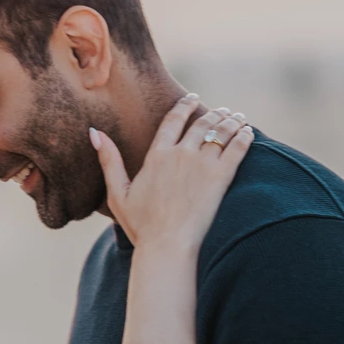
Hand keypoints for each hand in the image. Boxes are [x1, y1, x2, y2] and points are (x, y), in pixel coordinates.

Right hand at [91, 93, 252, 250]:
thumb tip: (94, 132)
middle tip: (223, 111)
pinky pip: (237, 149)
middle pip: (201, 124)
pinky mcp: (220, 178)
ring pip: (221, 132)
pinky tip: (249, 132)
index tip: (193, 98)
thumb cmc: (141, 225)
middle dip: (214, 114)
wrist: (167, 245)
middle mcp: (180, 154)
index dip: (185, 106)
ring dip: (231, 122)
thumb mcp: (117, 192)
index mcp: (157, 155)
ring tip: (237, 118)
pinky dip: (244, 137)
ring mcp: (201, 164)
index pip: (174, 119)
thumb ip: (109, 160)